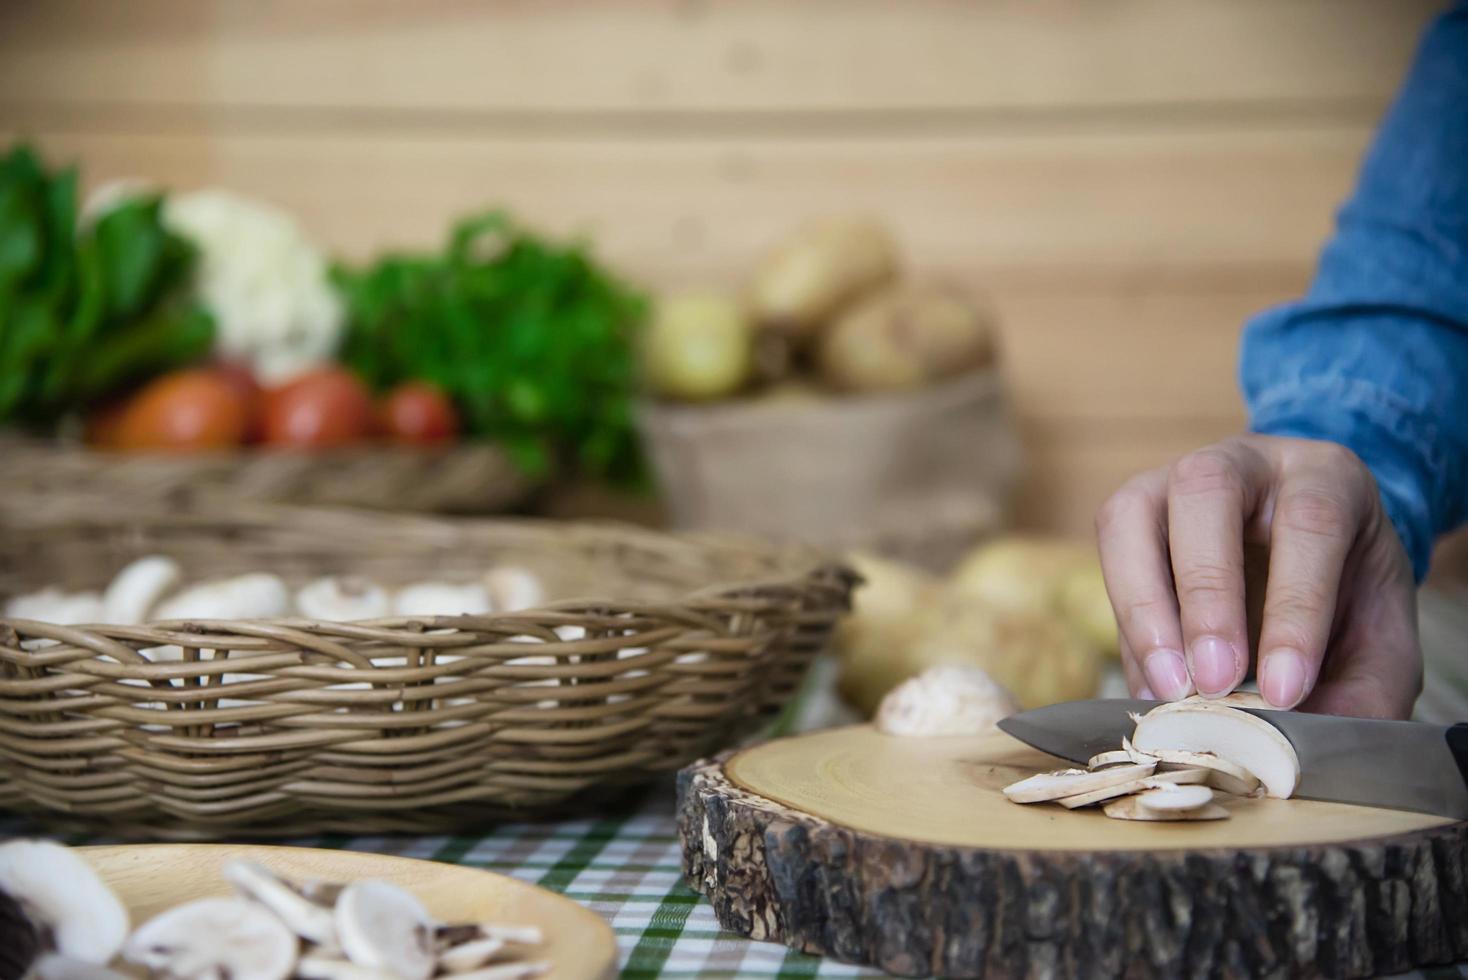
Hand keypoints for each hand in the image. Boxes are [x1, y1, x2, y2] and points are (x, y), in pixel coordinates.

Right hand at [1095, 434, 1419, 717]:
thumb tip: (1299, 744)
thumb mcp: (1381, 642)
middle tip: (1214, 682)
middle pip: (1206, 491)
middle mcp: (1243, 463)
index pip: (1310, 523)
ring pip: (1132, 514)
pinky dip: (1126, 624)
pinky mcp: (1131, 515)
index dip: (1295, 608)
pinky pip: (1109, 556)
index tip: (1285, 691)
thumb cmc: (1347, 597)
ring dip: (1142, 604)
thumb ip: (1360, 691)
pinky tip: (1152, 682)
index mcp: (1325, 477)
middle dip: (1205, 593)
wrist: (1313, 562)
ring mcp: (1172, 481)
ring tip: (1168, 686)